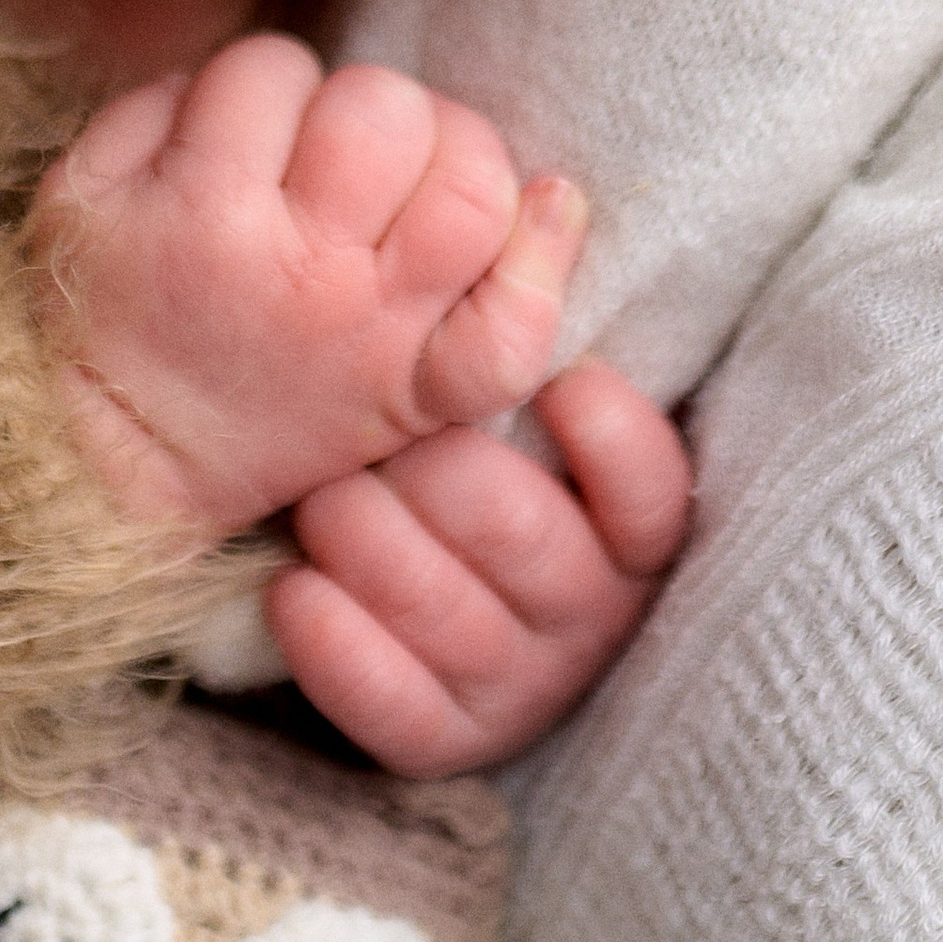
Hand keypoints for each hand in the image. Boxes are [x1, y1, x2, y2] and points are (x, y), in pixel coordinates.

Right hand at [30, 34, 585, 537]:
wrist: (109, 476)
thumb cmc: (99, 312)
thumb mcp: (79, 189)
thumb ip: (158, 103)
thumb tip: (268, 75)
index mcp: (202, 209)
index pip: (274, 68)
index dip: (264, 84)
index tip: (245, 132)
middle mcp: (302, 268)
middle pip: (387, 109)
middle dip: (363, 104)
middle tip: (334, 152)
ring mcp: (372, 334)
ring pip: (470, 192)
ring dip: (457, 155)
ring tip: (419, 174)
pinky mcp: (416, 395)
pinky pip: (511, 335)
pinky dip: (543, 269)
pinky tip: (550, 207)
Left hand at [266, 359, 691, 776]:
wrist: (423, 593)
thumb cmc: (473, 460)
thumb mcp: (519, 405)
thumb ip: (527, 335)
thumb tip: (543, 201)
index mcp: (630, 527)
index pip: (649, 486)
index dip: (607, 435)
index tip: (557, 380)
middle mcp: (590, 611)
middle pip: (517, 532)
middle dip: (431, 472)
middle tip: (369, 432)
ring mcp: (522, 684)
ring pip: (446, 614)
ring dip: (367, 542)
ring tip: (317, 500)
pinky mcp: (445, 740)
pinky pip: (394, 705)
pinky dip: (337, 645)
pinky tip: (293, 589)